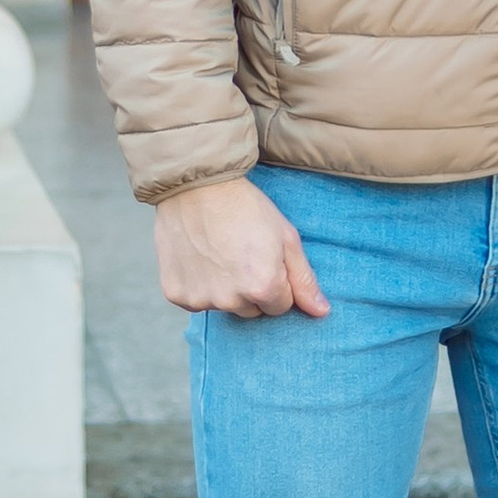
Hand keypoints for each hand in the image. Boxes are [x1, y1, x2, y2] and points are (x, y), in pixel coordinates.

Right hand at [153, 175, 330, 320]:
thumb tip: (321, 312)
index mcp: (263, 288)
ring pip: (224, 306)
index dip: (276, 280)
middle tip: (241, 253)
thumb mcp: (285, 237)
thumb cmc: (245, 206)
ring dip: (225, 288)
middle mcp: (231, 300)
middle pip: (252, 310)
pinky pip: (194, 301)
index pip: (281, 306)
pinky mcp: (176, 293)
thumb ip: (304, 279)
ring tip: (218, 252)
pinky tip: (198, 257)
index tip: (264, 256)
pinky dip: (198, 284)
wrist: (195, 185)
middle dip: (251, 288)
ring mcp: (201, 299)